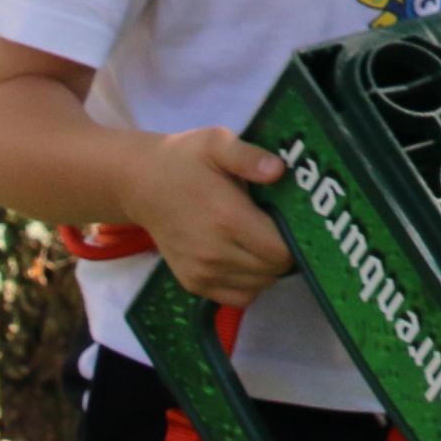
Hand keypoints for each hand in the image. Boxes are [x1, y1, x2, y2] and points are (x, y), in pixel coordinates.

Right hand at [125, 128, 293, 304]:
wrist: (140, 184)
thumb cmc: (185, 160)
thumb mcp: (217, 143)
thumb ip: (250, 156)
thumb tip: (279, 171)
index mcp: (227, 219)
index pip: (281, 250)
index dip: (298, 239)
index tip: (300, 221)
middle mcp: (215, 253)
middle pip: (273, 270)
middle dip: (288, 253)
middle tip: (285, 229)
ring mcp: (201, 273)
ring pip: (258, 286)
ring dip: (269, 269)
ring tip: (266, 241)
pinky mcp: (192, 284)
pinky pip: (237, 298)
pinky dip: (250, 284)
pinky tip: (248, 258)